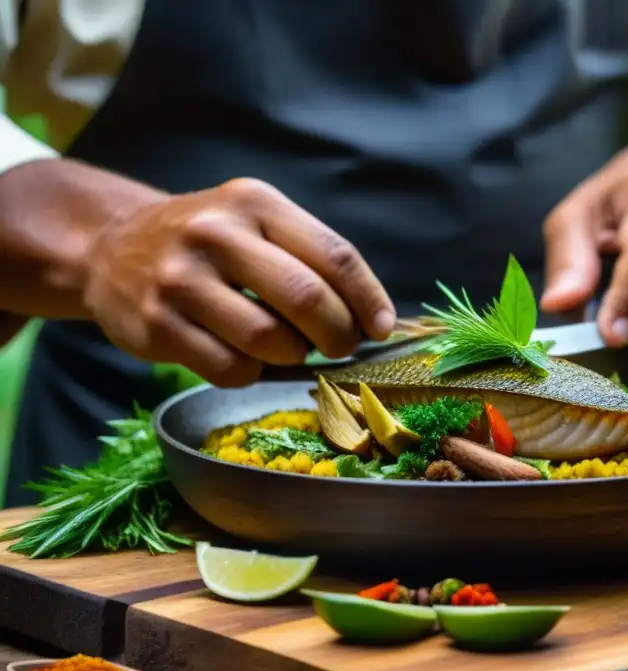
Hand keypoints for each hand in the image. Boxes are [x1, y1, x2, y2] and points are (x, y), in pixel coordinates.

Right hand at [82, 177, 394, 386]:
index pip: (335, 255)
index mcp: (255, 203)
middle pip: (309, 299)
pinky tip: (246, 358)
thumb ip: (310, 258)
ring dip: (294, 356)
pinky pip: (231, 369)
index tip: (381, 327)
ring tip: (287, 348)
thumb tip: (373, 320)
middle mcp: (217, 234)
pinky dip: (252, 374)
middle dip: (339, 335)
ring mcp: (181, 280)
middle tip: (340, 347)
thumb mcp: (256, 223)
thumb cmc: (209, 244)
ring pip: (271, 340)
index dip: (368, 299)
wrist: (110, 246)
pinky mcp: (157, 325)